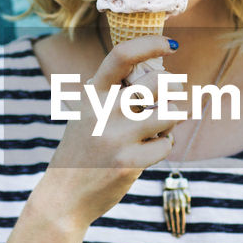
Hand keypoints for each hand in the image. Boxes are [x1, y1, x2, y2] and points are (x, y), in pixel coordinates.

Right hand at [38, 35, 178, 227]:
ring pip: (170, 113)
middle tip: (179, 90)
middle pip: (158, 83)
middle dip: (176, 85)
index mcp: (91, 94)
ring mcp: (116, 138)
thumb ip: (115, 95)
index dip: (150, 45)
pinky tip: (149, 152)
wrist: (63, 197)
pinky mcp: (128, 163)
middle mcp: (102, 111)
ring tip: (163, 125)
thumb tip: (163, 76)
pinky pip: (166, 145)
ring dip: (174, 117)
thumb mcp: (88, 114)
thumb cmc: (84, 151)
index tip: (172, 45)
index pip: (121, 56)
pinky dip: (164, 146)